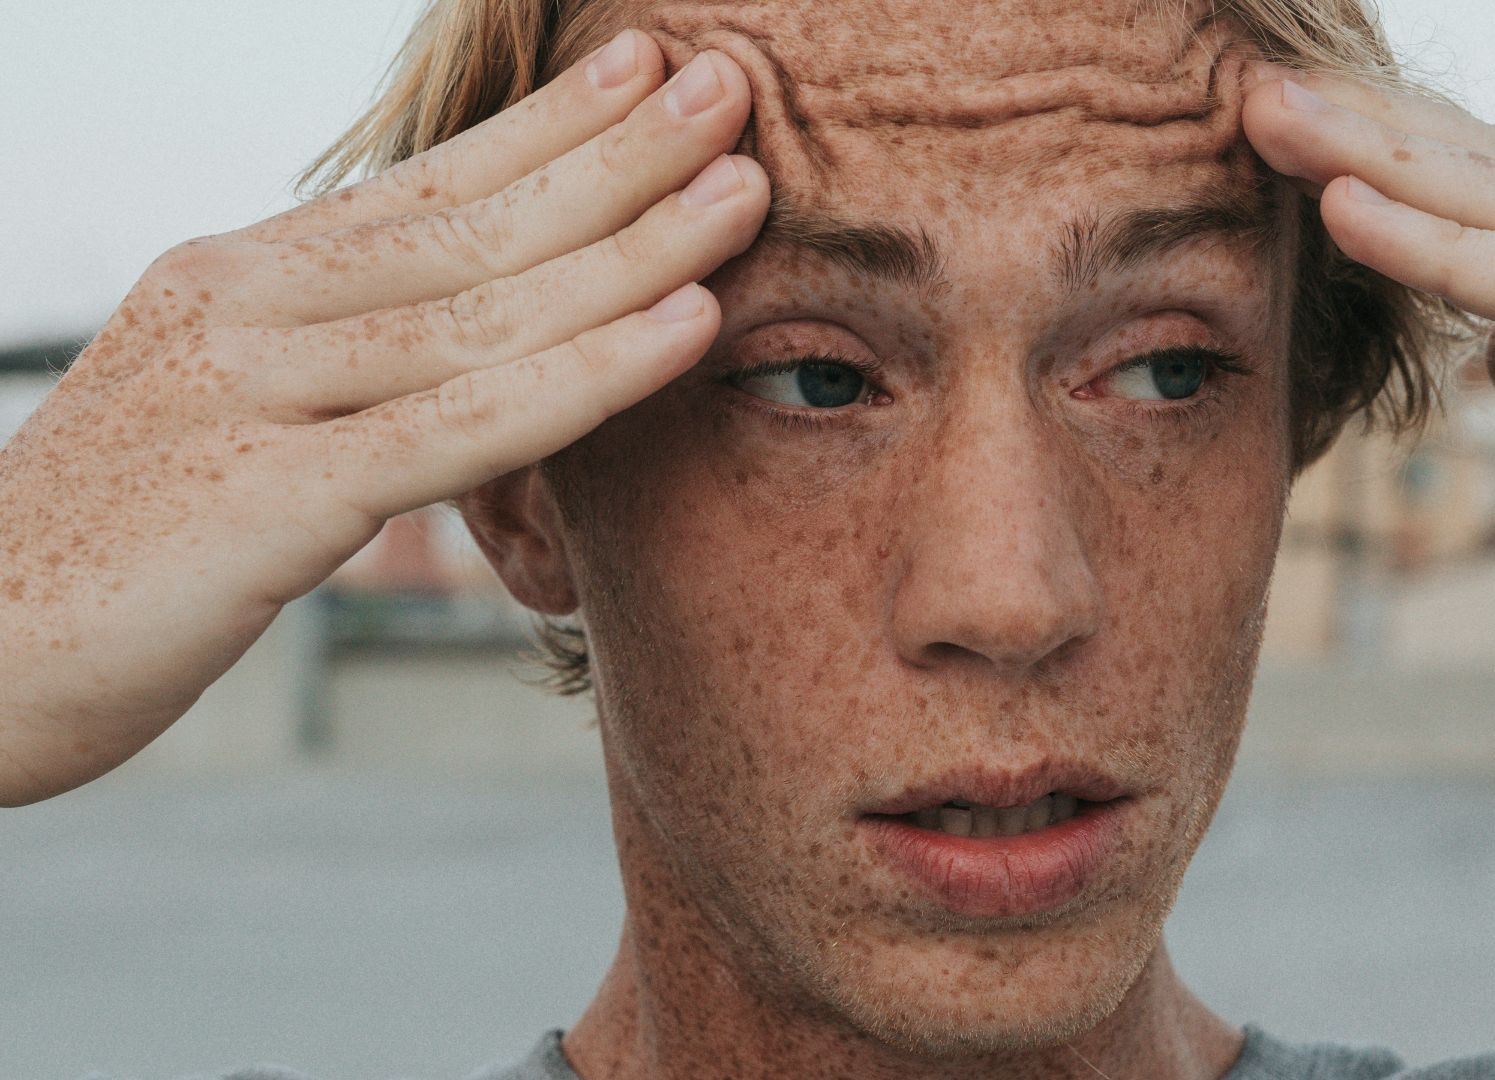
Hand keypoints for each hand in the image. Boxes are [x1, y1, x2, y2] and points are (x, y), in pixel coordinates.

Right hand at [0, 33, 769, 805]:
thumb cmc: (111, 546)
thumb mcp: (222, 417)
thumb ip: (330, 366)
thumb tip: (457, 339)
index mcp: (236, 280)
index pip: (421, 186)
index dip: (545, 127)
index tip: (642, 67)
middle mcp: (245, 310)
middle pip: (470, 224)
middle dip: (616, 157)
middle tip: (730, 89)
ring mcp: (251, 395)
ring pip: (483, 309)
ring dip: (632, 246)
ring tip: (743, 188)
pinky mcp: (265, 500)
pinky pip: (460, 424)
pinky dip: (586, 374)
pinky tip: (684, 328)